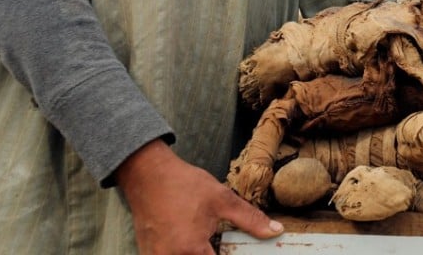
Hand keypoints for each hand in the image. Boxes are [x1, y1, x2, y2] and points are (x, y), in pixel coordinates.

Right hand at [115, 139, 282, 253]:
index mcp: (191, 249)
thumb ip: (250, 219)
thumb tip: (274, 231)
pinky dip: (182, 252)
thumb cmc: (183, 185)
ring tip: (202, 238)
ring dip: (197, 252)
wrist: (147, 175)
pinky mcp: (148, 254)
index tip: (231, 246)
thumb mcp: (222, 199)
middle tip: (214, 238)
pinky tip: (187, 238)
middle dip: (210, 252)